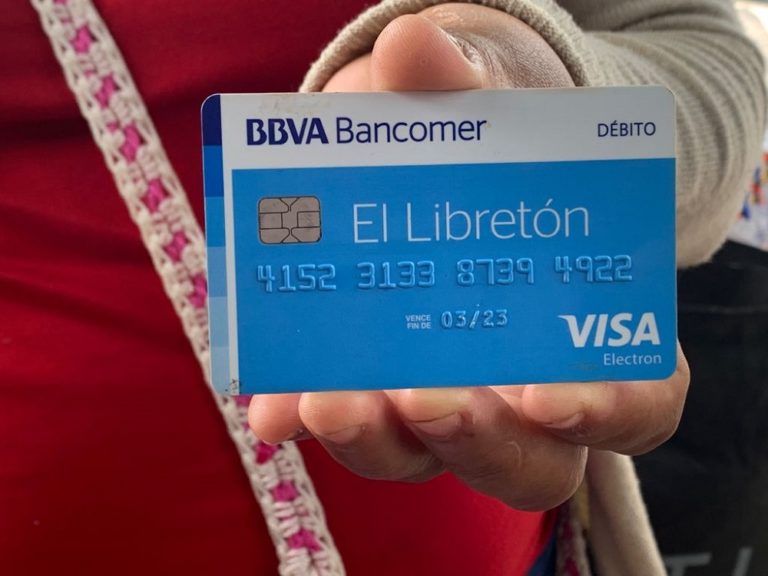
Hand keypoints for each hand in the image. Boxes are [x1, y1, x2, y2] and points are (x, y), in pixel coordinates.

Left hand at [249, 4, 689, 510]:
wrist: (420, 146)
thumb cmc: (481, 142)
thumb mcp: (485, 110)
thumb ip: (462, 83)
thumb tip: (414, 50)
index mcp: (586, 331)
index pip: (637, 406)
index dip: (608, 414)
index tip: (550, 394)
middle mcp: (518, 392)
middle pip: (525, 464)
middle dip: (474, 440)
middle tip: (423, 396)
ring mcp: (439, 401)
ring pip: (421, 458)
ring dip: (376, 437)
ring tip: (328, 397)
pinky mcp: (366, 391)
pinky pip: (340, 421)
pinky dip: (302, 412)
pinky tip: (272, 399)